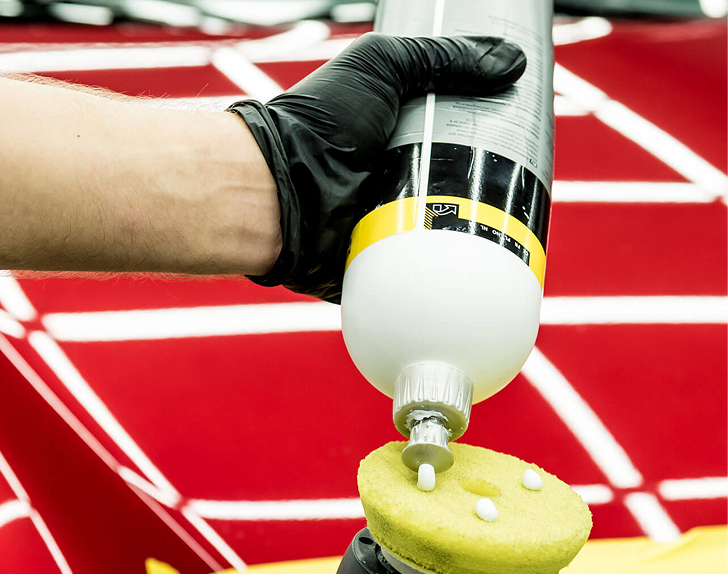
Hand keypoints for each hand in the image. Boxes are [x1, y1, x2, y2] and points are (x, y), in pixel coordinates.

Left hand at [230, 33, 525, 302]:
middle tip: (528, 202)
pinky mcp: (381, 269)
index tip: (528, 157)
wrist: (281, 189)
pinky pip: (422, 279)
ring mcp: (387, 230)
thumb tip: (513, 62)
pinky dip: (448, 280)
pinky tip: (482, 276)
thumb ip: (444, 57)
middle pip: (460, 196)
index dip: (494, 151)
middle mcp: (394, 185)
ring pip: (446, 241)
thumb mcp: (384, 66)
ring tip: (516, 240)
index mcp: (397, 142)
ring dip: (476, 243)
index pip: (460, 146)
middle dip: (494, 202)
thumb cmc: (320, 122)